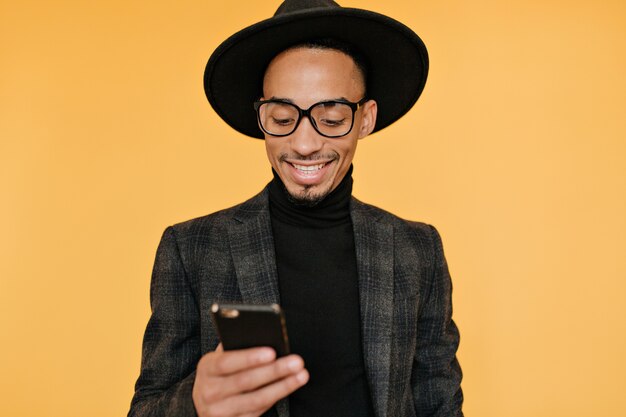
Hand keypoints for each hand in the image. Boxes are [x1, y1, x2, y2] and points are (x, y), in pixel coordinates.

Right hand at [192, 344, 308, 416]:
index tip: (272, 352)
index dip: (250, 357)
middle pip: (245, 381)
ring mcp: (219, 411)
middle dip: (274, 371)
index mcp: (206, 369)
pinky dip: (276, 398)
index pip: (227, 362)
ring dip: (282, 387)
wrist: (204, 401)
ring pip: (256, 400)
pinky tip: (290, 387)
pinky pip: (257, 412)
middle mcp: (209, 392)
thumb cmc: (220, 371)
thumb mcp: (220, 357)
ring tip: (301, 375)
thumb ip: (236, 347)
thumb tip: (265, 336)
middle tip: (296, 361)